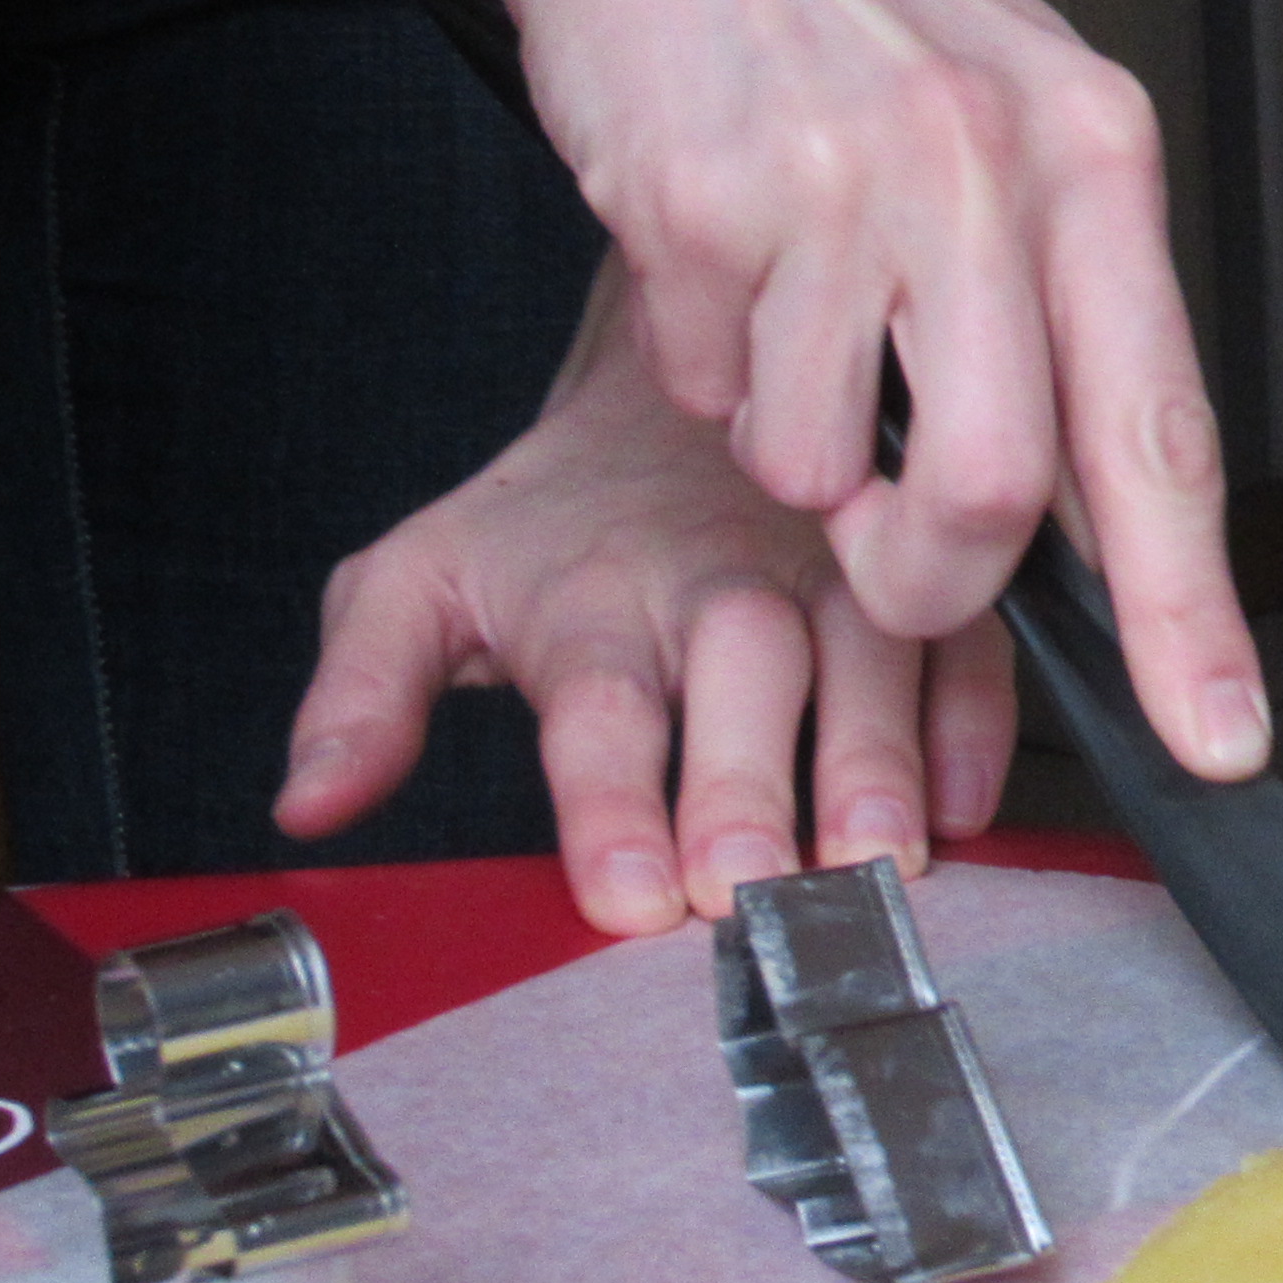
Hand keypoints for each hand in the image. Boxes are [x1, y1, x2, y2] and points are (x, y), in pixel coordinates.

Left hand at [279, 284, 1022, 935]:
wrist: (678, 388)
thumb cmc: (551, 527)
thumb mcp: (420, 584)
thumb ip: (362, 695)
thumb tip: (307, 805)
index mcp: (592, 598)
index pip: (598, 702)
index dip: (611, 800)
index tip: (624, 894)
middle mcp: (719, 582)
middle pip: (741, 672)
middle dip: (750, 781)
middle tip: (753, 884)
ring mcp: (831, 569)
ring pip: (868, 653)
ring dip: (877, 760)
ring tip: (879, 858)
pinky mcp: (916, 576)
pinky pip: (965, 642)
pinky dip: (975, 721)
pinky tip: (968, 803)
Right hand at [329, 0, 1263, 795]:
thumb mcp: (1009, 111)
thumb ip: (1064, 303)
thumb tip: (1096, 520)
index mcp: (1092, 152)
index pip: (1162, 427)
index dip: (1191, 612)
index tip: (1217, 736)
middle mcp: (986, 164)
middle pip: (994, 497)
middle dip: (928, 576)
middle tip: (889, 553)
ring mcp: (842, 182)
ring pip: (825, 466)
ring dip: (791, 438)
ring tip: (785, 301)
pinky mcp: (701, 203)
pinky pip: (711, 391)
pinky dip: (705, 364)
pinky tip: (712, 244)